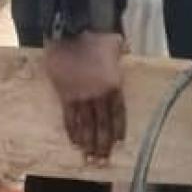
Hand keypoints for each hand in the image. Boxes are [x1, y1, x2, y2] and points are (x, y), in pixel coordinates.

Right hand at [43, 32, 125, 162]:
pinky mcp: (65, 96)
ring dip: (88, 142)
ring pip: (86, 125)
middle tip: (102, 159)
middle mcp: (99, 95)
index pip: (117, 113)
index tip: (117, 143)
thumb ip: (121, 52)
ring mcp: (81, 97)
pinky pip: (70, 118)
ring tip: (89, 157)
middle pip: (102, 125)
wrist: (70, 32)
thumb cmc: (95, 36)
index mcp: (114, 85)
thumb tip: (126, 49)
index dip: (117, 129)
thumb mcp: (115, 44)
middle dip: (102, 144)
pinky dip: (73, 132)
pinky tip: (74, 142)